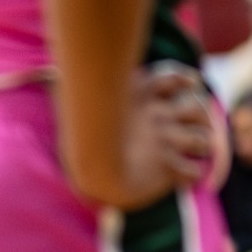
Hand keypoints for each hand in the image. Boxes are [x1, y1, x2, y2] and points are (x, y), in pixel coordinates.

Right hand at [63, 65, 214, 211]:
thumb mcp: (76, 101)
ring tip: (201, 147)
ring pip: (200, 138)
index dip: (188, 83)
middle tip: (202, 123)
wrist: (94, 165)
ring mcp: (167, 140)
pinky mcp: (168, 166)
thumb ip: (69, 88)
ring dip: (203, 142)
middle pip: (195, 108)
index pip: (175, 80)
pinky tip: (189, 176)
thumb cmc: (79, 134)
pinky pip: (191, 170)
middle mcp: (160, 115)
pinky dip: (194, 173)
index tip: (194, 85)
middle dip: (202, 115)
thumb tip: (48, 75)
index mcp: (142, 95)